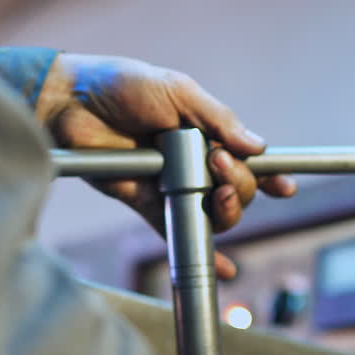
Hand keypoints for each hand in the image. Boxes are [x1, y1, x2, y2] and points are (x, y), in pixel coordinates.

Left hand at [35, 53, 296, 278]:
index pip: (247, 159)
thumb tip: (257, 146)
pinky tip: (226, 269)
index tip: (283, 188)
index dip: (268, 176)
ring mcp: (171, 186)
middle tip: (219, 165)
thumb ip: (218, 118)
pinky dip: (203, 252)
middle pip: (236, 191)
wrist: (71, 100)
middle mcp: (193, 162)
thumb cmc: (122, 85)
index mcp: (205, 133)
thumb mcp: (177, 91)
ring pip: (213, 214)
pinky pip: (176, 233)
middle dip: (240, 185)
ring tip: (215, 193)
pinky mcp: (144, 203)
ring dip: (225, 211)